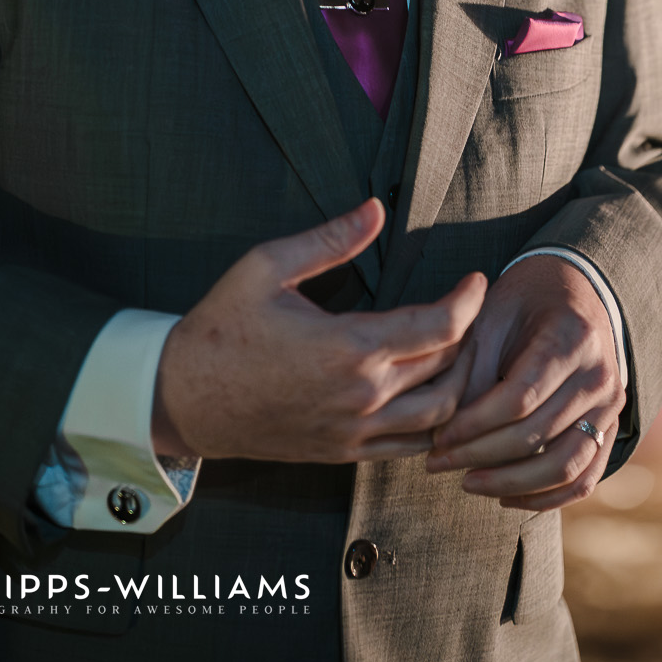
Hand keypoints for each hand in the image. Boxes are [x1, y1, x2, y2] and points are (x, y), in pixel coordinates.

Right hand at [152, 198, 486, 462]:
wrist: (184, 398)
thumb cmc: (223, 327)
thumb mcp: (268, 266)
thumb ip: (330, 238)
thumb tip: (376, 208)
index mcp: (348, 348)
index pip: (439, 328)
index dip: (468, 300)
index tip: (476, 278)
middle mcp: (362, 396)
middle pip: (447, 369)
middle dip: (469, 334)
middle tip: (469, 305)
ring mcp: (355, 431)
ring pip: (439, 415)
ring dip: (459, 381)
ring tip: (456, 347)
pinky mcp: (344, 452)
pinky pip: (410, 447)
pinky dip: (435, 423)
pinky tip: (432, 394)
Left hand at [424, 256, 624, 509]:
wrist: (574, 290)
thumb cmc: (524, 301)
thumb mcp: (492, 315)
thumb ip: (475, 368)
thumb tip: (452, 431)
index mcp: (572, 337)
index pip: (520, 398)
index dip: (474, 424)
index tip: (437, 437)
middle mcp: (600, 375)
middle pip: (538, 435)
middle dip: (481, 456)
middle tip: (438, 463)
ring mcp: (611, 407)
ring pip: (565, 466)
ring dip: (511, 484)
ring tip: (467, 483)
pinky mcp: (610, 429)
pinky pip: (584, 479)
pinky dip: (546, 497)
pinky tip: (505, 497)